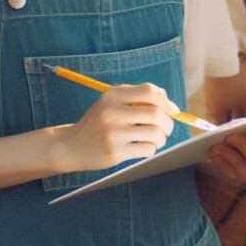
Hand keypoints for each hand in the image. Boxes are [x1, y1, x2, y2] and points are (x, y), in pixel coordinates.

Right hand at [49, 83, 177, 172]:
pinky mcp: (115, 153)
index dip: (166, 101)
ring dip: (161, 138)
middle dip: (168, 123)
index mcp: (113, 95)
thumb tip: (170, 105)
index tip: (173, 110)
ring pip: (155, 134)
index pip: (149, 92)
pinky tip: (142, 146)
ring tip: (154, 139)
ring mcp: (113, 133)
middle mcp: (112, 112)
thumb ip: (138, 97)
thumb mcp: (112, 102)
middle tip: (167, 128)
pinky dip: (151, 148)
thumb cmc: (100, 121)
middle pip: (156, 114)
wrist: (72, 145)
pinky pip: (147, 149)